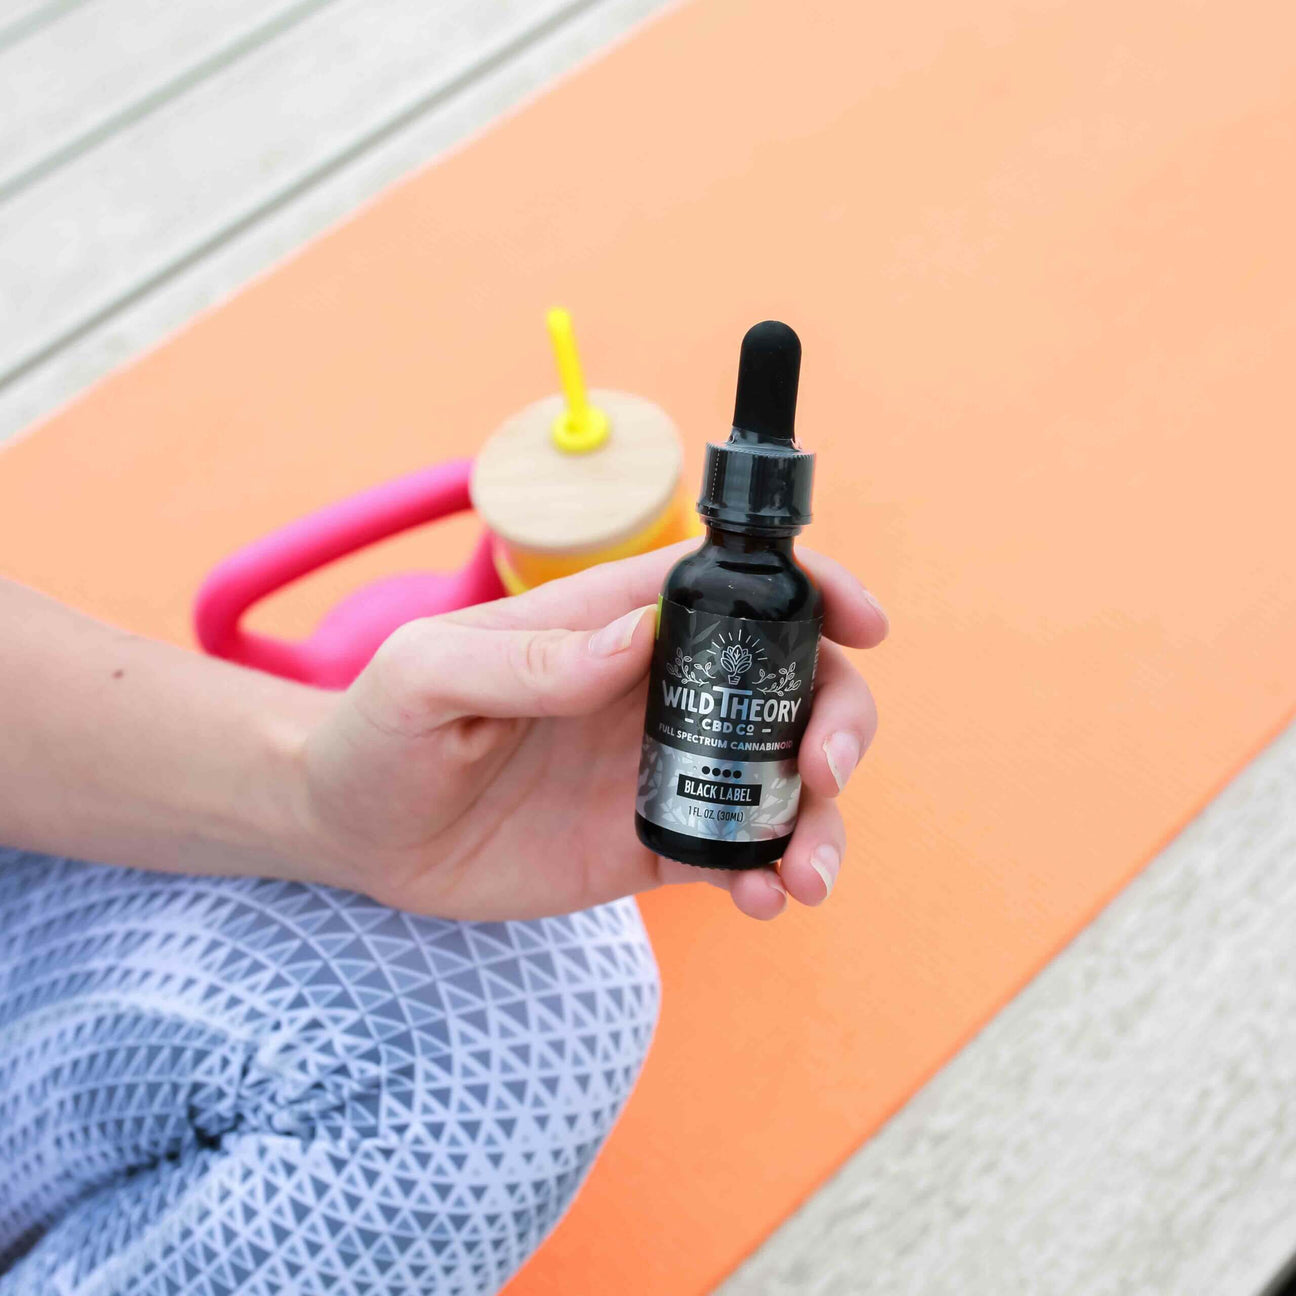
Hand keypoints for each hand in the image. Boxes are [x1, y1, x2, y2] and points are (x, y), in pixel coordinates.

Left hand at [300, 542, 885, 920]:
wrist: (352, 834)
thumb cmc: (378, 731)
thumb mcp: (426, 677)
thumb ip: (525, 657)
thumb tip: (633, 643)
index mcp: (611, 625)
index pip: (730, 587)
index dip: (811, 592)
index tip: (863, 624)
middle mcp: (653, 692)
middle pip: (786, 684)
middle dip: (837, 718)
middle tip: (824, 771)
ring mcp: (659, 769)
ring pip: (776, 778)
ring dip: (818, 819)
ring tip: (804, 876)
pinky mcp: (648, 843)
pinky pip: (732, 853)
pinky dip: (768, 874)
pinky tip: (764, 899)